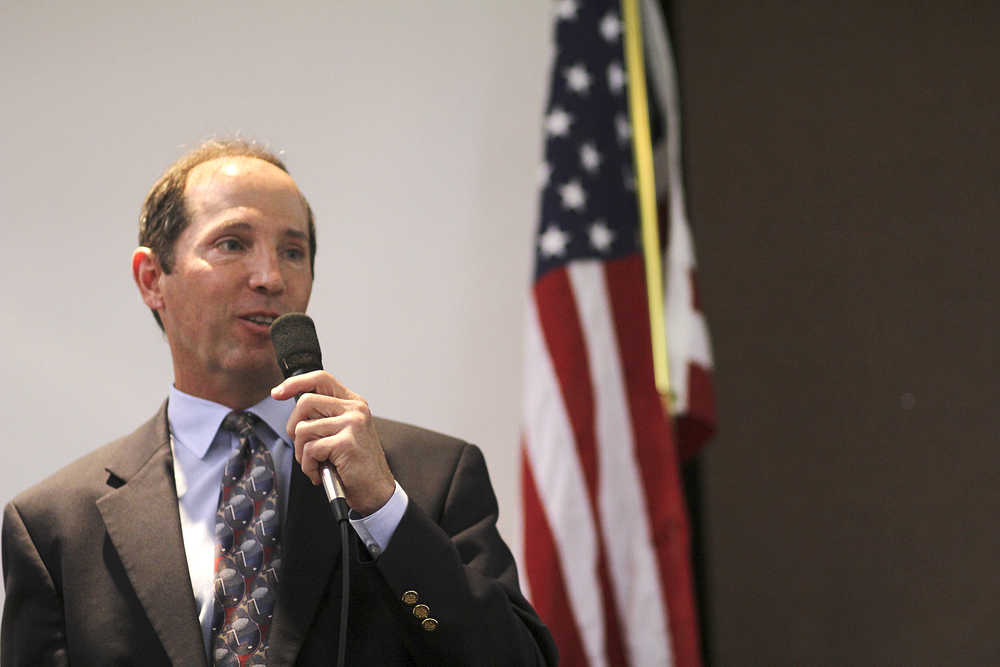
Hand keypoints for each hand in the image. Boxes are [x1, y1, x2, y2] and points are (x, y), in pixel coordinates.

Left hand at [271, 370, 394, 515]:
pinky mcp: (345, 442)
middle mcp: (354, 409)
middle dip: (294, 428)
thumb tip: (295, 413)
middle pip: (305, 402)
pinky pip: (310, 450)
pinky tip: (320, 472)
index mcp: (353, 403)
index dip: (295, 383)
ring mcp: (351, 424)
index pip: (321, 379)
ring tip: (317, 463)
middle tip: (305, 447)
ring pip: (303, 429)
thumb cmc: (356, 465)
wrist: (375, 490)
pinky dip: (309, 466)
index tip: (278, 393)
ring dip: (302, 453)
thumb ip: (325, 417)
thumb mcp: (344, 432)